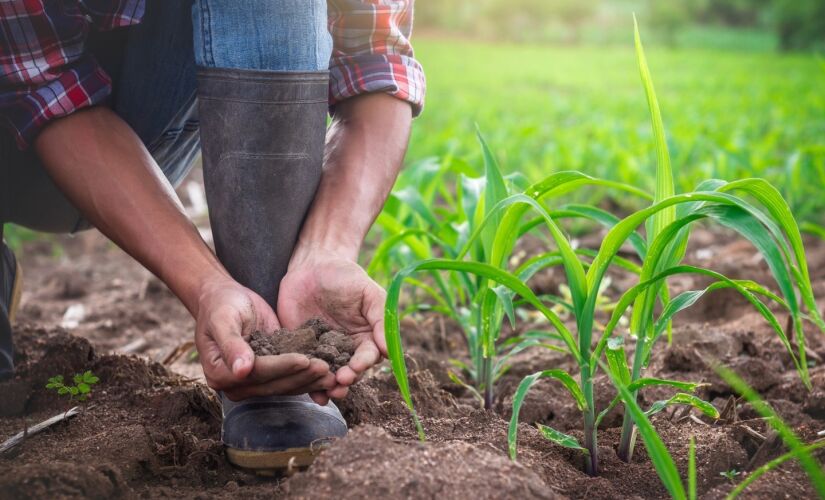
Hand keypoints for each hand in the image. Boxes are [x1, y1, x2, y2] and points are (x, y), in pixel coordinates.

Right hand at [194, 277, 335, 400]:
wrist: (224, 300)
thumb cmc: (220, 305)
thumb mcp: (223, 319)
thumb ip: (231, 344)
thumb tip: (242, 370)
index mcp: (220, 373)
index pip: (257, 373)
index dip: (281, 367)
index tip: (304, 359)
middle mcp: (236, 384)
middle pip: (273, 384)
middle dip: (301, 376)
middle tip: (326, 368)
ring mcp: (253, 382)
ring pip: (285, 386)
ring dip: (309, 381)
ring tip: (331, 373)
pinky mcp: (269, 375)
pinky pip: (290, 379)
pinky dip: (308, 377)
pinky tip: (327, 373)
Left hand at [278, 249, 387, 400]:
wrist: (311, 267)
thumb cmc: (345, 276)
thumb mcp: (367, 292)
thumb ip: (381, 317)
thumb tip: (388, 349)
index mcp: (366, 336)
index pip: (369, 356)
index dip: (363, 364)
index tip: (357, 367)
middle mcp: (346, 349)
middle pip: (350, 372)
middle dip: (347, 379)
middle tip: (340, 382)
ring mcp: (324, 352)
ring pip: (329, 376)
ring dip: (329, 387)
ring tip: (326, 393)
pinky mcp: (302, 351)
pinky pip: (305, 370)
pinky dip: (307, 383)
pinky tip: (310, 393)